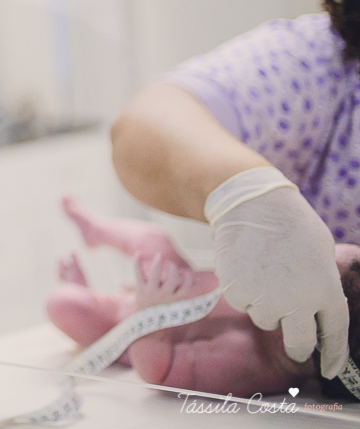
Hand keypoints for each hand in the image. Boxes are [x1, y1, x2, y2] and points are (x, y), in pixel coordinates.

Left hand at [133, 254, 192, 308]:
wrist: (145, 319)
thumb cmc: (164, 306)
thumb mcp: (176, 300)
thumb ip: (185, 289)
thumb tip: (197, 280)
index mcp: (175, 299)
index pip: (186, 287)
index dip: (188, 277)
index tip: (184, 272)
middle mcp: (164, 296)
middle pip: (172, 280)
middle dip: (173, 269)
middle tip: (170, 264)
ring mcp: (151, 291)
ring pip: (155, 276)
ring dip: (157, 264)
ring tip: (160, 256)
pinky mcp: (140, 288)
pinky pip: (139, 274)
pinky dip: (137, 263)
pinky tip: (138, 253)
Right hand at [209, 173, 349, 377]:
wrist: (251, 204)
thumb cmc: (290, 223)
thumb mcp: (322, 253)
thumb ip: (322, 283)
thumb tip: (317, 307)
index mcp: (325, 288)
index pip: (334, 333)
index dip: (333, 355)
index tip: (329, 369)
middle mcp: (297, 299)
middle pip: (299, 342)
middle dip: (298, 347)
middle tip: (295, 345)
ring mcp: (265, 298)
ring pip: (267, 321)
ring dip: (266, 308)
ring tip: (264, 276)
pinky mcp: (237, 292)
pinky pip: (243, 304)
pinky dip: (244, 292)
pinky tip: (246, 268)